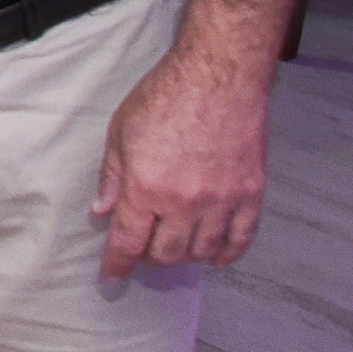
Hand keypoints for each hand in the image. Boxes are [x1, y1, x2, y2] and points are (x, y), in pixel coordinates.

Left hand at [93, 0, 293, 277]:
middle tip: (142, 251)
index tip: (113, 274)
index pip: (129, 241)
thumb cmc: (165, 96)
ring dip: (186, 257)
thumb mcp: (121, 132)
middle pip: (166, 253)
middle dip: (150, 258)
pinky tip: (217, 257)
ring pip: (203, 251)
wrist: (218, 77)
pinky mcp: (250, 195)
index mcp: (147, 188)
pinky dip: (228, 253)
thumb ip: (112, 177)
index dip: (118, 263)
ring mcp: (221, 202)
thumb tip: (102, 211)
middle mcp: (185, 203)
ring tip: (175, 250)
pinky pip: (241, 238)